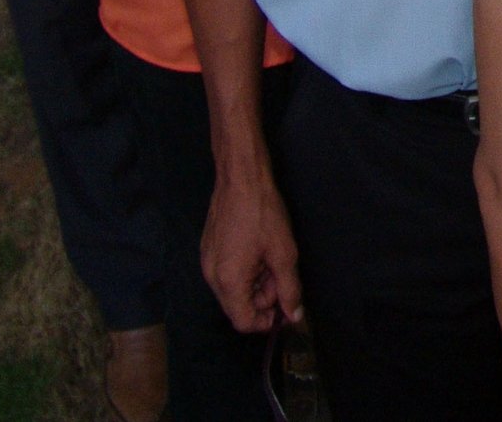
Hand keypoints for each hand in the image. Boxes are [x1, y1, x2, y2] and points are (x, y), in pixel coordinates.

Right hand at [202, 167, 303, 332]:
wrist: (241, 179)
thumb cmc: (263, 214)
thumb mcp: (284, 254)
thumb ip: (289, 289)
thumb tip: (294, 315)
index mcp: (228, 282)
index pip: (244, 322)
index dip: (267, 321)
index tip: (286, 308)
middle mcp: (212, 277)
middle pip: (238, 307)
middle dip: (264, 298)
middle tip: (283, 275)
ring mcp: (207, 262)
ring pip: (234, 289)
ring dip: (257, 283)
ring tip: (273, 258)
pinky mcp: (209, 250)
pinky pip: (228, 273)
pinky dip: (246, 270)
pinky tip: (260, 251)